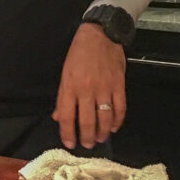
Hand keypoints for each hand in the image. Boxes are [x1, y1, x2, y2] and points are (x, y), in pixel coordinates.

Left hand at [53, 23, 126, 149]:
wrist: (100, 35)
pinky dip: (117, 121)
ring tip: (100, 138)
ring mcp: (104, 88)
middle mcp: (86, 89)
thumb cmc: (79, 54)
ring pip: (104, 118)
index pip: (67, 116)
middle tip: (88, 145)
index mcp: (70, 86)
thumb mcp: (65, 73)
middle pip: (86, 121)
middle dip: (87, 137)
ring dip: (103, 132)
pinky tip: (114, 127)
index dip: (68, 133)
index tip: (70, 144)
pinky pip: (120, 108)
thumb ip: (63, 97)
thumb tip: (58, 117)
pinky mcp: (119, 85)